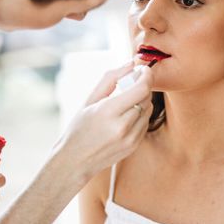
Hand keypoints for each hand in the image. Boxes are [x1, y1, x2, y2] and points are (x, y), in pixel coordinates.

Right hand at [54, 61, 153, 180]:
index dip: (147, 76)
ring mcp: (130, 139)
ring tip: (124, 102)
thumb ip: (111, 78)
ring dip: (141, 101)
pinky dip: (140, 115)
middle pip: (146, 97)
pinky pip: (145, 123)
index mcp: (108, 111)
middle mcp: (122, 126)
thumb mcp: (90, 99)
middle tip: (130, 84)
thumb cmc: (79, 127)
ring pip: (148, 109)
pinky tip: (125, 116)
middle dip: (142, 86)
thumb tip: (131, 63)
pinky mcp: (134, 146)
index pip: (141, 89)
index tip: (144, 69)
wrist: (74, 161)